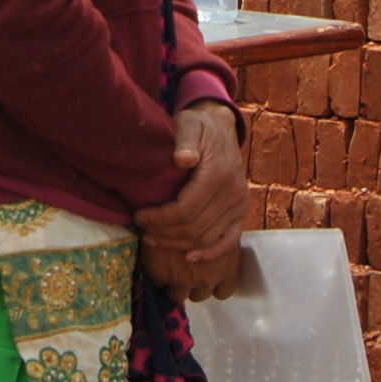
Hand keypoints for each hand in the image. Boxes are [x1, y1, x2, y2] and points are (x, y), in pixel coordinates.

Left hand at [134, 101, 248, 299]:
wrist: (222, 129)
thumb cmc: (199, 127)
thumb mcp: (189, 124)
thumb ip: (185, 139)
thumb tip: (182, 158)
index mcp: (218, 173)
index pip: (185, 209)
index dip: (159, 218)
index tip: (139, 215)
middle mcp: (233, 193)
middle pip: (194, 228)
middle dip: (164, 232)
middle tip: (142, 227)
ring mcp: (239, 205)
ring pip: (207, 238)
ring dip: (178, 244)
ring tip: (154, 238)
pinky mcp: (241, 213)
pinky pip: (229, 241)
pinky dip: (210, 253)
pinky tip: (189, 257)